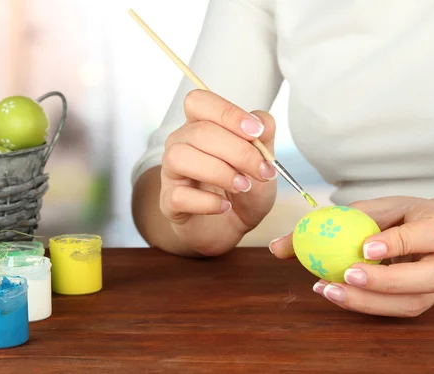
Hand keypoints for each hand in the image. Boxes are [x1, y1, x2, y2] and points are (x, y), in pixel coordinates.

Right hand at [160, 89, 277, 255]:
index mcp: (200, 125)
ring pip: (180, 157)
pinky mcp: (169, 202)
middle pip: (199, 132)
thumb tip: (260, 124)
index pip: (199, 101)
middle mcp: (180, 143)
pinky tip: (224, 206)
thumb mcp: (264, 161)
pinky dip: (207, 202)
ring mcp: (171, 172)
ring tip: (242, 186)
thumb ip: (264, 137)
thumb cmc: (244, 188)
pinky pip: (179, 195)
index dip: (228, 113)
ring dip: (219, 172)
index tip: (255, 133)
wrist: (233, 227)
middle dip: (238, 151)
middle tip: (262, 172)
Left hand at [270, 196, 433, 316]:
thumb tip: (276, 247)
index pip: (424, 236)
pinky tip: (334, 294)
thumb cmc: (397, 217)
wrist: (429, 234)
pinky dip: (363, 305)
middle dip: (385, 280)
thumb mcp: (369, 209)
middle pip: (424, 278)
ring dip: (367, 300)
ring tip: (328, 289)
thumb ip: (330, 222)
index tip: (365, 247)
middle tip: (347, 274)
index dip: (396, 243)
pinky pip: (394, 310)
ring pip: (409, 302)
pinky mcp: (420, 303)